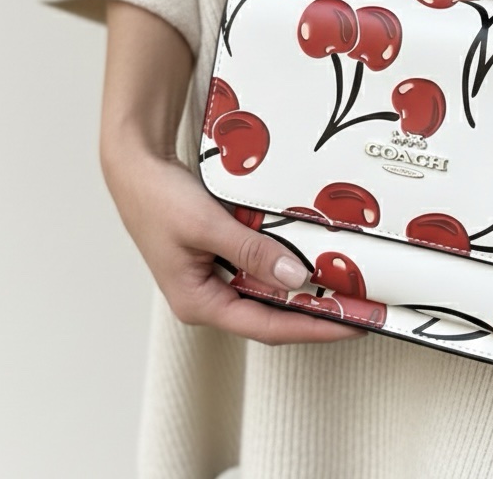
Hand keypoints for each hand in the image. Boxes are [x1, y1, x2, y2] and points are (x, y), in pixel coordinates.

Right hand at [102, 143, 365, 343]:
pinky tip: (309, 257)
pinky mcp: (218, 256)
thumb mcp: (207, 225)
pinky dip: (285, 265)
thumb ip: (251, 251)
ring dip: (302, 291)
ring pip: (267, 293)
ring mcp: (212, 277)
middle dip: (314, 315)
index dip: (313, 328)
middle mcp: (207, 297)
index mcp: (198, 302)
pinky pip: (259, 268)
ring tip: (343, 287)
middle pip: (270, 316)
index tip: (350, 326)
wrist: (134, 164)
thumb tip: (295, 278)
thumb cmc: (157, 197)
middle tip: (358, 309)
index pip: (267, 327)